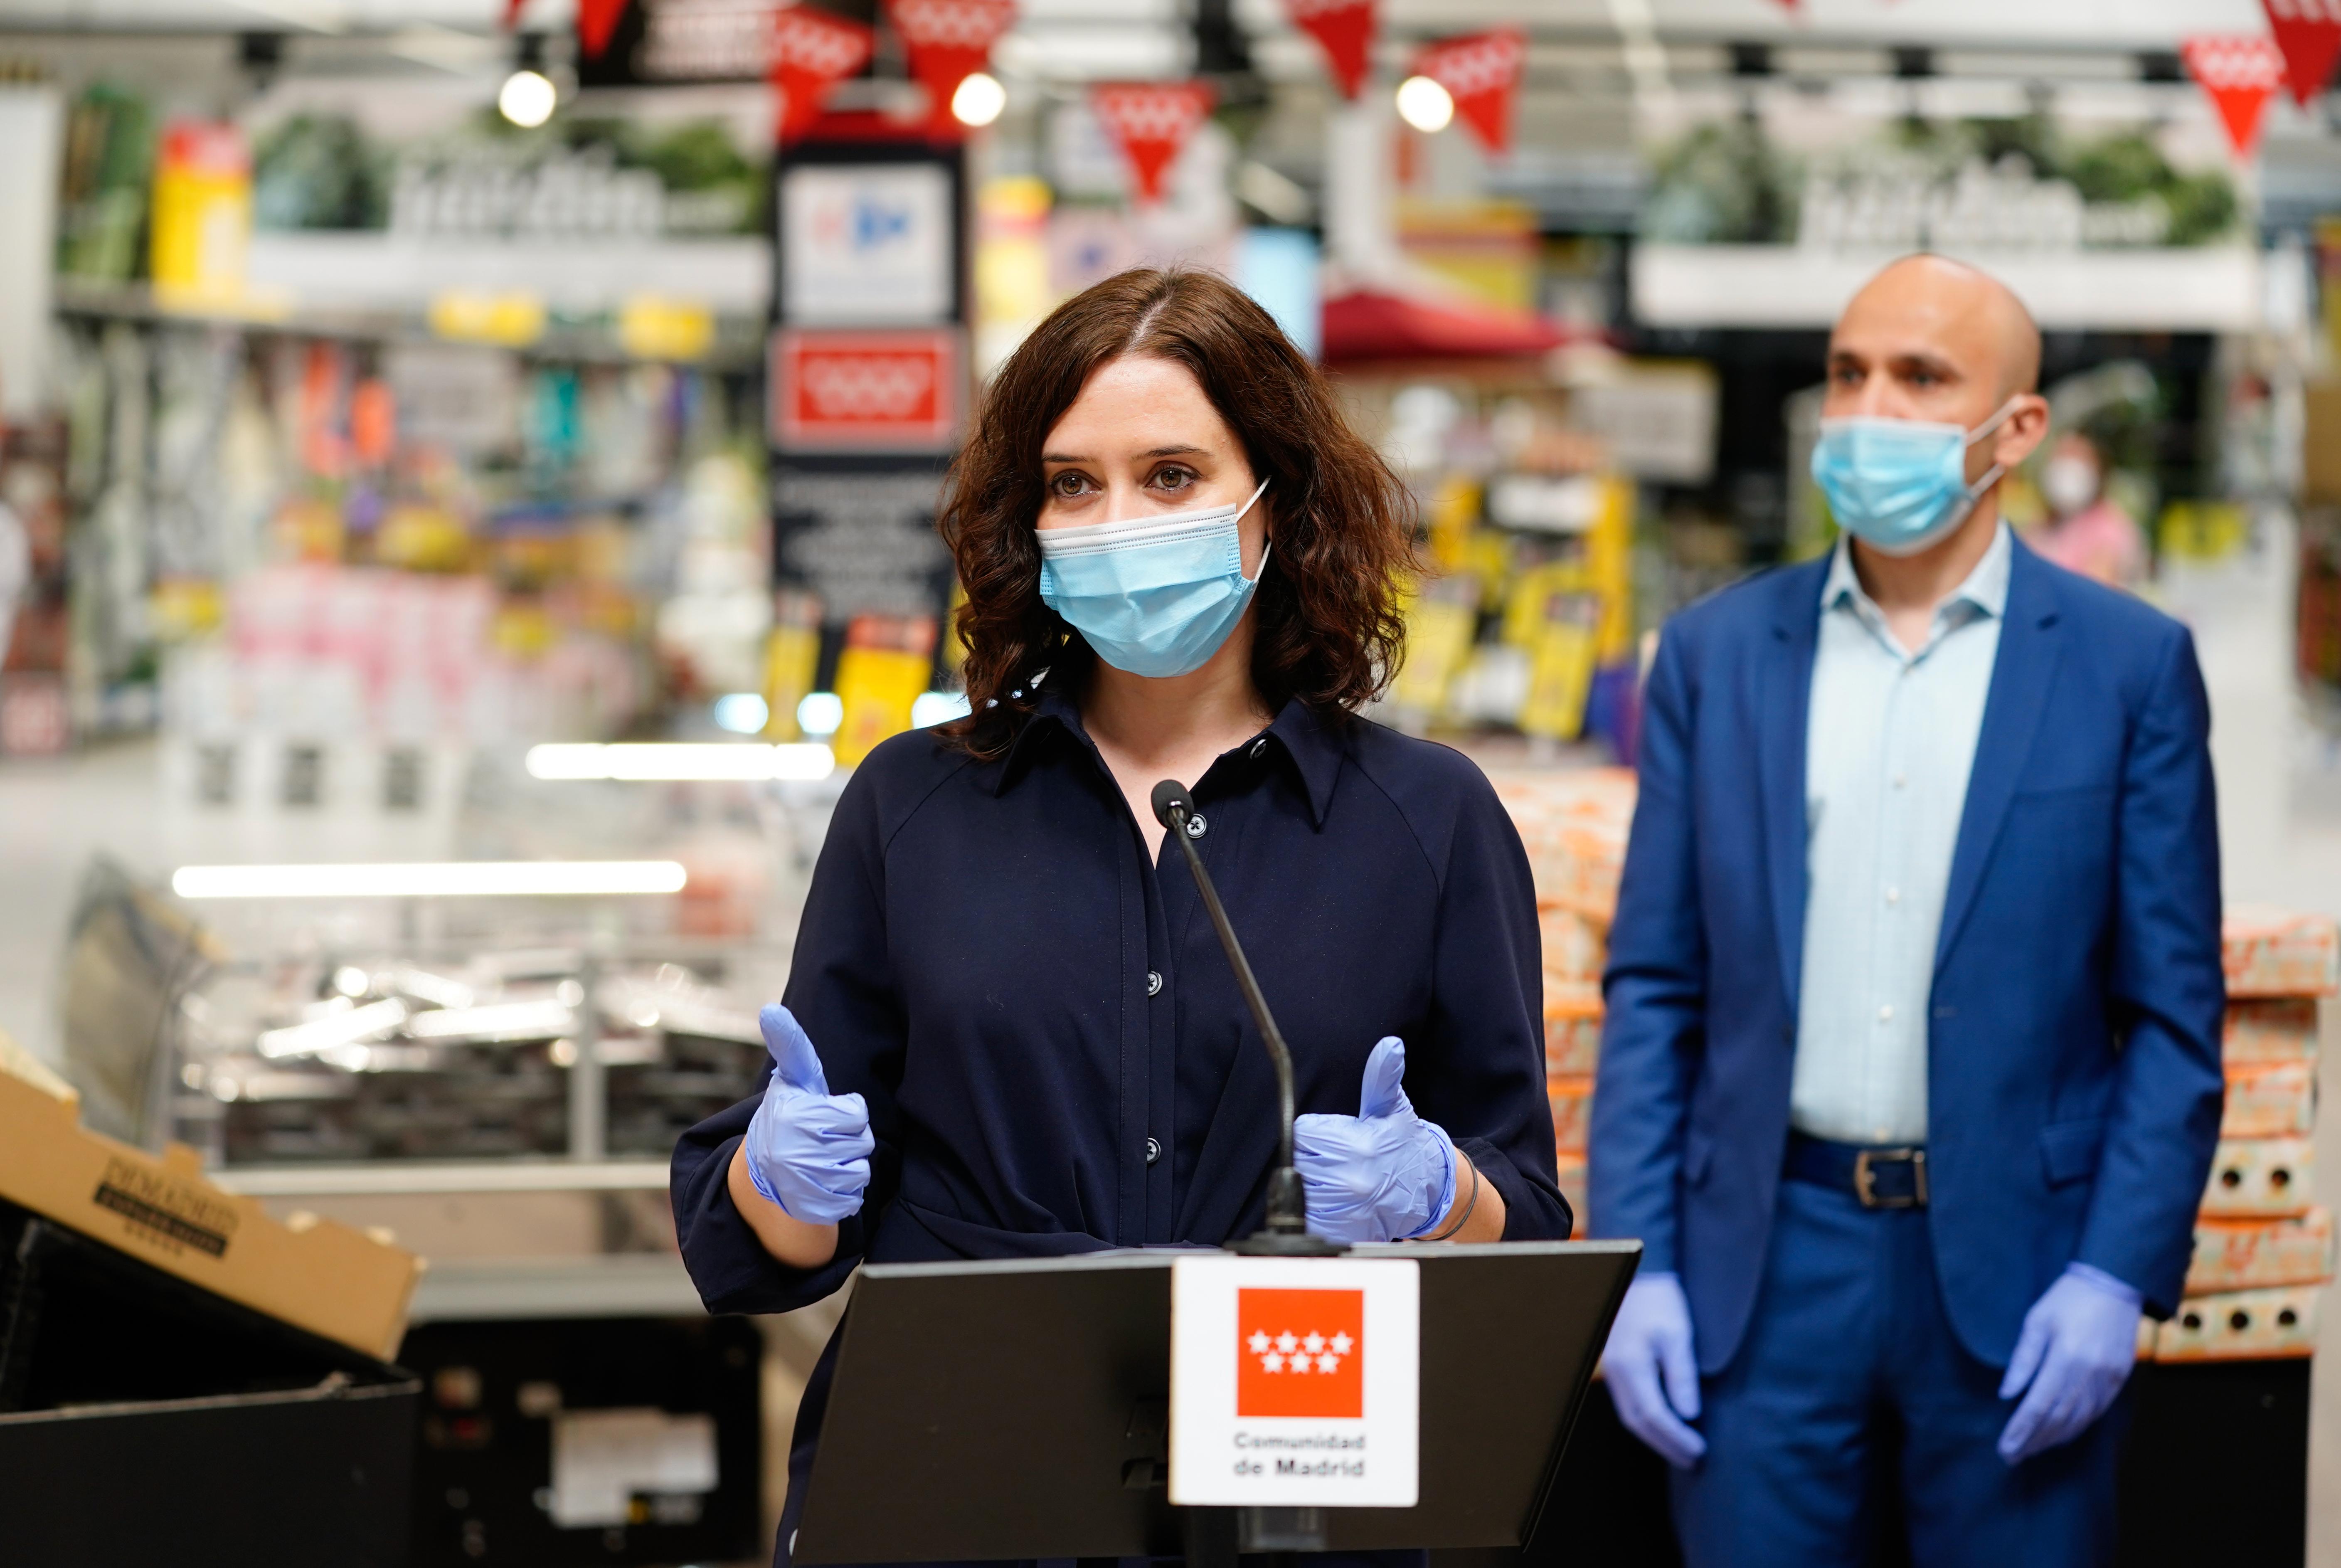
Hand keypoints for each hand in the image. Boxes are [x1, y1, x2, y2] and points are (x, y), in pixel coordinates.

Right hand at [740, 1004, 872, 1225]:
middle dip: (851, 1141)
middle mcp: (796, 1152)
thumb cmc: (790, 1117)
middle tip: (825, 1140)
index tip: (827, 1116)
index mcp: (795, 1117)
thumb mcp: (792, 1081)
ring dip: (849, 1167)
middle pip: (863, 1144)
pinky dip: (845, 1194)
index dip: (848, 1114)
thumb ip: (791, 1046)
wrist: (763, 1173)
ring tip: (824, 1161)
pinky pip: (853, 1200)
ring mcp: (804, 1185)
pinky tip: (824, 1185)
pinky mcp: (813, 1210)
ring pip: (861, 1173)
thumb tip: (769, 1010)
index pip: (857, 1115)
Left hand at [1293, 1037, 1456, 1242]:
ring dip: (1312, 1181)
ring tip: (1335, 1175)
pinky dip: (1315, 1208)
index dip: (1313, 1131)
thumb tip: (1390, 1046)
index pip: (1303, 1132)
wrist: (1426, 1189)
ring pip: (1300, 1188)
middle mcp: (1349, 1180)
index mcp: (1357, 1146)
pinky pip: (1309, 1216)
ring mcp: (1345, 1210)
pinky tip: (1335, 1197)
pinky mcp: (1342, 1230)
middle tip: (1334, 1156)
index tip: (1330, 1135)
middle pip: (1298, 1159)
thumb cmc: (1404, 1143)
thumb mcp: (1393, 1108)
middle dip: (1312, 1154)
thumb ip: (1383, 1077)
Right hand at [1601, 1272, 1706, 1468]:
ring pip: (1631, 1415)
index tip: (1700, 1449)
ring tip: (1682, 1450)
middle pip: (1638, 1422)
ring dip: (1656, 1436)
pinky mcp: (1618, 1365)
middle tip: (1693, 1460)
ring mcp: (1613, 1369)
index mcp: (1631, 1365)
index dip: (1676, 1437)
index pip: (1653, 1415)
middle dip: (1666, 1445)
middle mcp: (1617, 1372)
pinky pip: (1630, 1402)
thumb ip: (1682, 1375)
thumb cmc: (1663, 1301)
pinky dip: (1648, 1420)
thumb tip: (1688, 1415)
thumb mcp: (1679, 1335)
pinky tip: (1665, 1425)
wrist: (1642, 1275)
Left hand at [1996, 1264, 2141, 1464]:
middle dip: (2033, 1440)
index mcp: (2066, 1357)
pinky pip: (2096, 1411)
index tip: (2005, 1447)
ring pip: (2079, 1419)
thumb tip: (2007, 1394)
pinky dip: (2077, 1426)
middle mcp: (2089, 1373)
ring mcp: (2108, 1379)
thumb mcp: (2037, 1321)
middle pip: (2058, 1418)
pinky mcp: (2119, 1379)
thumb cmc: (2067, 1299)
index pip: (2038, 1405)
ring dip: (2054, 1438)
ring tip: (2032, 1449)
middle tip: (2013, 1456)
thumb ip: (2023, 1359)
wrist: (2113, 1285)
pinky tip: (2061, 1434)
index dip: (2020, 1430)